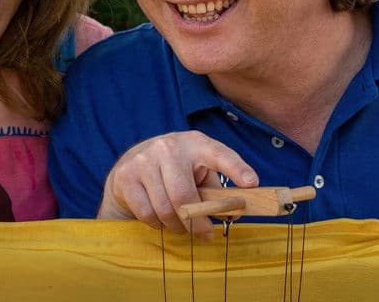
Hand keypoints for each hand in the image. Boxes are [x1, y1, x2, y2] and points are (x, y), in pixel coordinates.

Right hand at [98, 131, 257, 238]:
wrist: (132, 164)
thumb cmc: (176, 171)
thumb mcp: (197, 172)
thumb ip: (214, 190)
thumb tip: (233, 214)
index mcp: (195, 143)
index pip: (219, 154)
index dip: (235, 169)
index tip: (252, 183)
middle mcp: (169, 147)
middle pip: (184, 195)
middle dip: (197, 222)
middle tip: (205, 235)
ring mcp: (144, 160)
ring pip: (165, 209)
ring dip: (177, 226)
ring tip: (182, 227)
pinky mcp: (126, 177)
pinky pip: (147, 214)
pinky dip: (158, 224)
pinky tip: (162, 220)